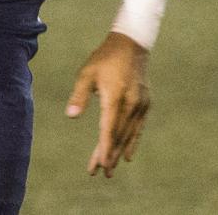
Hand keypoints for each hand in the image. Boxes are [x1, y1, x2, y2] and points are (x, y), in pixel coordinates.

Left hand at [66, 32, 150, 177]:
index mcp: (115, 96)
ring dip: (118, 152)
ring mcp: (141, 103)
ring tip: (109, 169)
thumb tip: (71, 115)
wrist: (131, 44)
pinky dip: (132, 142)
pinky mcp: (146, 103)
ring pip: (129, 134)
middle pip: (118, 135)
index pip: (109, 129)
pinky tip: (127, 155)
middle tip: (101, 174)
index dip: (103, 149)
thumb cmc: (105, 58)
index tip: (99, 166)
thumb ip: (79, 95)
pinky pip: (138, 127)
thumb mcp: (87, 73)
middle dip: (109, 155)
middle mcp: (131, 103)